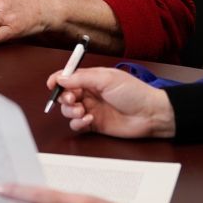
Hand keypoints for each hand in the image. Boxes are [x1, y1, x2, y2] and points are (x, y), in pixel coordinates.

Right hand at [49, 67, 174, 138]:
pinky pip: (77, 125)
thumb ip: (81, 78)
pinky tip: (89, 120)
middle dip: (64, 98)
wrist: (150, 114)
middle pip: (65, 95)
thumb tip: (60, 78)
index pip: (68, 77)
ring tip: (83, 111)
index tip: (52, 85)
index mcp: (92, 79)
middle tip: (73, 100)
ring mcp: (91, 109)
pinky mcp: (94, 125)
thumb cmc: (134, 92)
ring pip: (68, 111)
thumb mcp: (106, 79)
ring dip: (71, 111)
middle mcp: (90, 93)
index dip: (58, 80)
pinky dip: (78, 123)